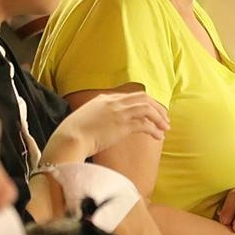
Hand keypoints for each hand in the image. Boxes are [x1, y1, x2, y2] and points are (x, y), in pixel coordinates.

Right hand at [50, 90, 168, 160]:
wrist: (68, 139)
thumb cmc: (72, 134)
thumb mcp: (85, 118)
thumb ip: (97, 117)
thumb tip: (103, 126)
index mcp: (104, 98)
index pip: (131, 96)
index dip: (145, 104)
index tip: (152, 113)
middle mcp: (113, 102)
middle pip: (143, 98)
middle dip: (157, 108)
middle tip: (164, 120)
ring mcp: (118, 112)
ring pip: (147, 109)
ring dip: (159, 118)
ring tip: (165, 129)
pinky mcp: (122, 125)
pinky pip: (144, 124)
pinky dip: (154, 129)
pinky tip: (158, 136)